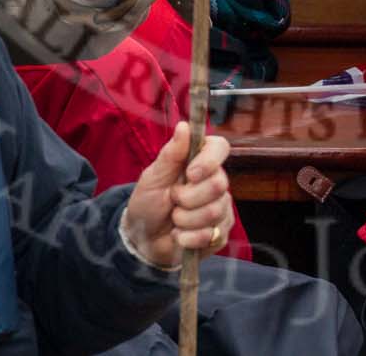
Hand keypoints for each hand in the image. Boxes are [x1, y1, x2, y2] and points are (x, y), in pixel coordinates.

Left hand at [122, 122, 233, 268]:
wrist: (143, 239)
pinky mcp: (220, 233)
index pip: (220, 148)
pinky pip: (212, 235)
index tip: (190, 173)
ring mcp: (221, 208)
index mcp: (199, 161)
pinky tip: (180, 236)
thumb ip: (171, 154)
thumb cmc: (147, 203)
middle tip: (173, 200)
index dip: (209, 160)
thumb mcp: (153, 177)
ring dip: (185, 220)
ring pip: (214, 212)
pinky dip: (189, 238)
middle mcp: (215, 182)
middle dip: (188, 198)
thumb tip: (184, 126)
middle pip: (219, 184)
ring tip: (174, 220)